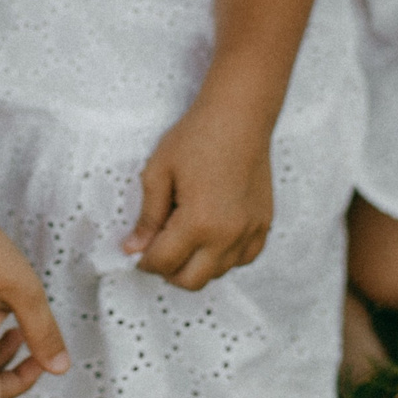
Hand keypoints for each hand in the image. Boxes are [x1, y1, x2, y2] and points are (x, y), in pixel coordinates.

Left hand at [122, 97, 274, 290]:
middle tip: (157, 249)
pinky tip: (212, 236)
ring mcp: (249, 232)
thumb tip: (133, 247)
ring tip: (184, 237)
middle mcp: (227, 235)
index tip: (137, 251)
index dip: (143, 260)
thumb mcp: (159, 171)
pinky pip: (243, 259)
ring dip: (196, 265)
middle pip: (191, 281)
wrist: (239, 116)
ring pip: (217, 273)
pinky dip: (224, 257)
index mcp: (198, 222)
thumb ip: (148, 216)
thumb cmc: (197, 137)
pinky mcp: (264, 224)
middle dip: (168, 271)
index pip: (163, 262)